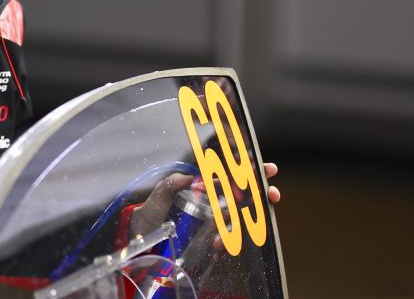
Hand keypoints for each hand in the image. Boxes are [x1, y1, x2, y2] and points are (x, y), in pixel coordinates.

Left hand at [130, 162, 279, 240]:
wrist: (143, 235)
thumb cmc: (153, 211)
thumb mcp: (160, 194)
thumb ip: (172, 184)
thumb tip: (188, 178)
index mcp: (205, 187)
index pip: (233, 176)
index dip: (253, 171)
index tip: (268, 169)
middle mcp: (215, 203)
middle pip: (247, 197)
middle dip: (263, 194)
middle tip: (271, 195)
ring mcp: (216, 222)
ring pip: (240, 220)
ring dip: (238, 224)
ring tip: (223, 233)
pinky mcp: (212, 239)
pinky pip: (229, 240)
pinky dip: (226, 242)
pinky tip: (217, 244)